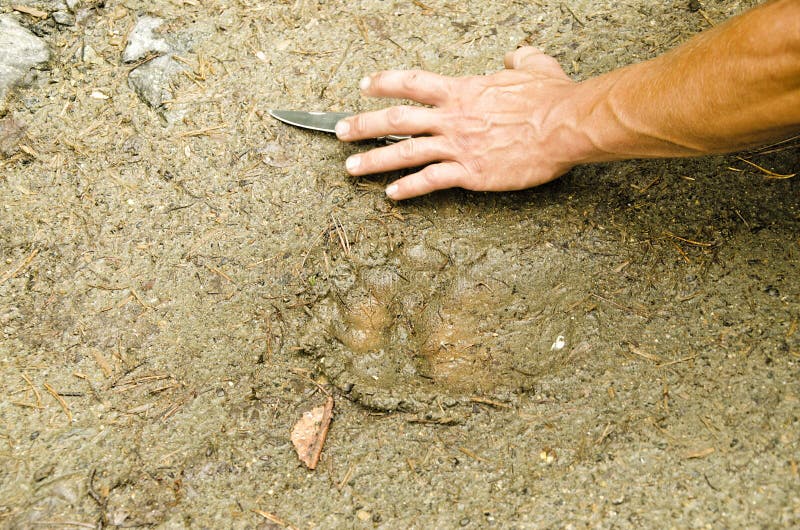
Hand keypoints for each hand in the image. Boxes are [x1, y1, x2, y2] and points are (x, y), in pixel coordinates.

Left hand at [335, 47, 587, 199]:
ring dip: (373, 160)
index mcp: (462, 90)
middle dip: (363, 124)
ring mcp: (458, 146)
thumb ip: (519, 58)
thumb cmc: (551, 97)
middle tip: (339, 131)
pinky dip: (408, 188)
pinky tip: (391, 195)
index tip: (364, 85)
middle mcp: (452, 118)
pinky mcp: (470, 172)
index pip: (412, 82)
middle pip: (396, 120)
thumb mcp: (534, 66)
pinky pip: (430, 181)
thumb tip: (515, 55)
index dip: (384, 82)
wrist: (564, 127)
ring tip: (350, 168)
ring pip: (404, 153)